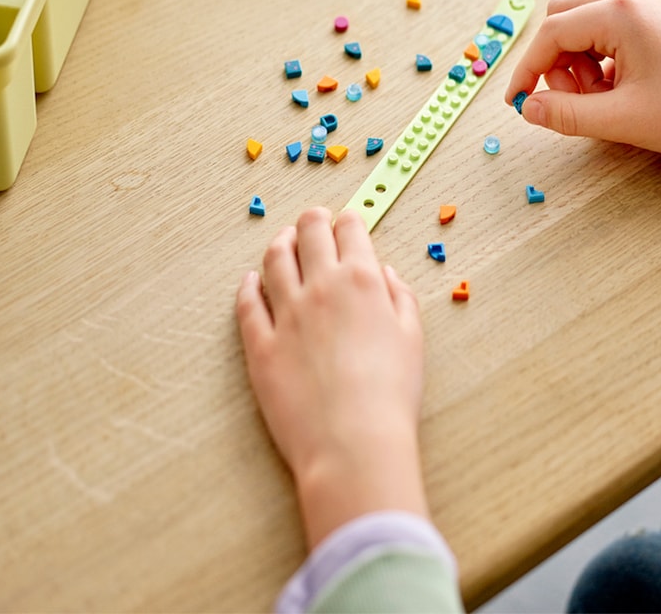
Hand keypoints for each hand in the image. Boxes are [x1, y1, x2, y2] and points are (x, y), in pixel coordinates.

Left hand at [236, 207, 426, 547]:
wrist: (353, 442)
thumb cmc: (391, 393)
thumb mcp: (412, 338)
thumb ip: (400, 297)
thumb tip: (384, 274)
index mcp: (362, 280)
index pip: (351, 231)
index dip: (349, 222)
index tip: (348, 222)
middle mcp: (321, 287)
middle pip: (309, 234)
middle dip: (313, 220)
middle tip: (314, 219)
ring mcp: (286, 314)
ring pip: (274, 260)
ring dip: (280, 243)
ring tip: (283, 241)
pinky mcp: (260, 345)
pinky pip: (247, 304)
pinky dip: (248, 286)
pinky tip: (251, 281)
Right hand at [504, 0, 660, 178]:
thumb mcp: (621, 120)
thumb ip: (566, 114)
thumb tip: (528, 108)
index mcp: (622, 12)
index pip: (551, 33)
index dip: (528, 69)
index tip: (518, 101)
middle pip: (559, 21)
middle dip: (555, 64)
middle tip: (573, 101)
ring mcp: (638, 8)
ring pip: (576, 29)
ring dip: (574, 67)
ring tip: (601, 101)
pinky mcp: (645, 24)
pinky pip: (597, 37)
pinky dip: (593, 66)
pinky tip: (615, 93)